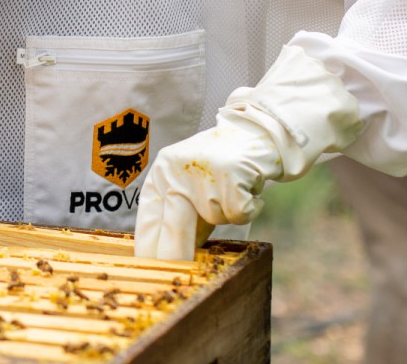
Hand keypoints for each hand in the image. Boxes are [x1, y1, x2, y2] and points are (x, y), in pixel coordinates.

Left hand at [134, 45, 361, 260]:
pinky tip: (249, 188)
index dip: (150, 248)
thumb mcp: (192, 188)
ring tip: (232, 191)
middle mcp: (175, 170)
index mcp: (161, 174)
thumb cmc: (222, 166)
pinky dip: (250, 207)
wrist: (257, 133)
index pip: (149, 219)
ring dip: (228, 214)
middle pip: (175, 227)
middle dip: (176, 255)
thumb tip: (172, 259)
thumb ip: (182, 218)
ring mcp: (203, 171)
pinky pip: (240, 213)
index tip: (149, 270)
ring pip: (216, 218)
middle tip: (176, 273)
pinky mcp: (231, 173)